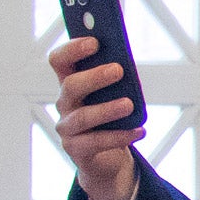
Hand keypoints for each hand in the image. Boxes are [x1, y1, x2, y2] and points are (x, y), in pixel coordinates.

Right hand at [48, 37, 144, 199]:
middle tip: (118, 70)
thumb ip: (116, 78)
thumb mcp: (114, 94)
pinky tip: (139, 130)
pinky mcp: (76, 149)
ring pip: (82, 117)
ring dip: (107, 109)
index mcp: (71, 82)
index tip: (94, 42)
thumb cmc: (111, 116)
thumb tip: (126, 65)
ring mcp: (67, 127)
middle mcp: (65, 103)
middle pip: (71, 86)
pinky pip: (95, 143)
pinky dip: (119, 136)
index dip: (72, 49)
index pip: (60, 60)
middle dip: (94, 76)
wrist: (107, 157)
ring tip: (129, 104)